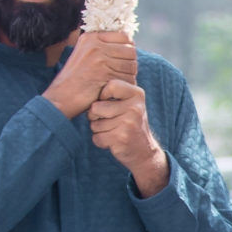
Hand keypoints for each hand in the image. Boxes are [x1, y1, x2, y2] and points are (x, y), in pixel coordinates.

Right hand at [44, 30, 140, 118]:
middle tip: (122, 72)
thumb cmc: (75, 79)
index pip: (124, 36)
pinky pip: (128, 79)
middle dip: (130, 63)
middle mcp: (95, 46)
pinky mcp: (105, 76)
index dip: (128, 48)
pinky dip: (126, 86)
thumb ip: (102, 45)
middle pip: (131, 51)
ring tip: (118, 81)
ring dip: (129, 75)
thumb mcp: (83, 54)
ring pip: (131, 65)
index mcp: (91, 38)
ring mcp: (100, 60)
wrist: (61, 98)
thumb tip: (129, 42)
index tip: (124, 58)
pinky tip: (116, 89)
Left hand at [89, 77, 169, 194]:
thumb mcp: (129, 103)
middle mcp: (135, 107)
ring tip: (113, 131)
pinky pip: (97, 137)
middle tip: (107, 120)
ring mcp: (129, 123)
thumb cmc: (130, 123)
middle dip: (95, 117)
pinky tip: (113, 141)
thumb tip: (87, 80)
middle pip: (96, 107)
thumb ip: (115, 92)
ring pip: (94, 124)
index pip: (110, 85)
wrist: (144, 151)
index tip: (106, 102)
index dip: (102, 95)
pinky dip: (100, 141)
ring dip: (99, 130)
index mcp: (137, 94)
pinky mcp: (121, 138)